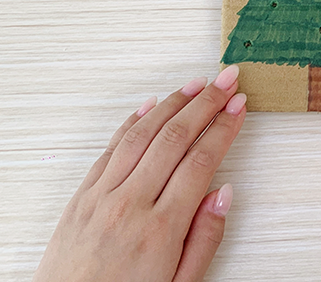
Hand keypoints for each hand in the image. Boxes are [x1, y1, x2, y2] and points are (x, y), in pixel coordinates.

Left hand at [34, 66, 245, 281]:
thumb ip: (205, 239)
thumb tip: (223, 193)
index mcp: (161, 228)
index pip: (201, 160)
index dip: (223, 127)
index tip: (238, 106)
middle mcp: (130, 204)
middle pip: (174, 137)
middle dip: (205, 102)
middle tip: (226, 80)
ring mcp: (101, 196)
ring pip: (141, 133)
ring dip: (172, 102)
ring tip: (196, 84)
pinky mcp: (81, 196)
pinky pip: (110, 148)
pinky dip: (133, 121)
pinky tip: (150, 105)